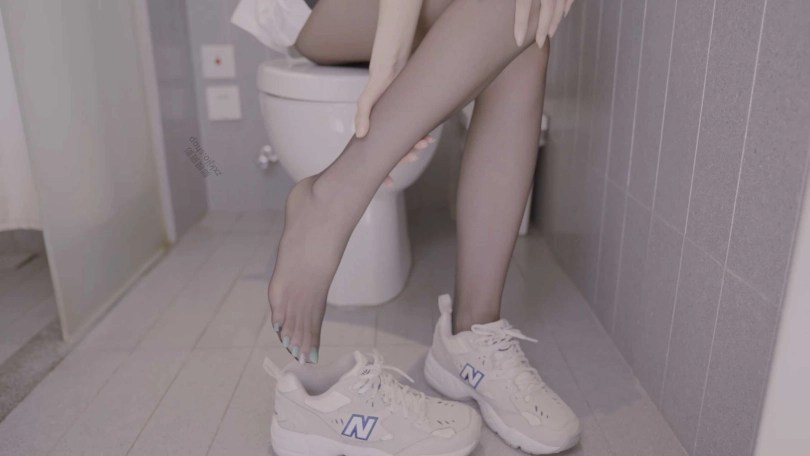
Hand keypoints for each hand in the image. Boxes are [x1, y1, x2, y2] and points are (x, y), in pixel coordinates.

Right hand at [355, 66, 433, 187]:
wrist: (391, 66)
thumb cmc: (376, 83)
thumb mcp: (366, 100)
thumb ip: (362, 116)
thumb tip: (361, 135)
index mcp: (371, 132)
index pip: (373, 159)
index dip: (380, 173)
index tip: (391, 183)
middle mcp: (381, 131)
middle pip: (392, 153)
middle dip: (404, 157)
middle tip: (415, 155)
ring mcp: (392, 126)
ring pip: (403, 144)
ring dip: (415, 145)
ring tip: (426, 142)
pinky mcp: (403, 118)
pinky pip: (411, 132)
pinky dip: (419, 135)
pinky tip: (427, 136)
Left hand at [514, 0, 573, 47]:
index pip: (524, 6)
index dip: (521, 25)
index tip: (519, 42)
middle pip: (547, 9)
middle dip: (543, 29)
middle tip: (539, 44)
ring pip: (559, 5)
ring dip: (555, 21)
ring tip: (550, 33)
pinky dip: (567, 6)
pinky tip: (564, 13)